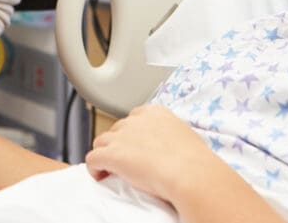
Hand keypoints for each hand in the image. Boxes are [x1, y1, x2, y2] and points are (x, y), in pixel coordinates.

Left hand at [85, 105, 211, 201]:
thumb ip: (171, 135)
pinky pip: (92, 159)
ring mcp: (121, 136)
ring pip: (101, 142)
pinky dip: (94, 168)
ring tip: (111, 170)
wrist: (190, 173)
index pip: (133, 118)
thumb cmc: (195, 160)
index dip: (132, 134)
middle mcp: (135, 121)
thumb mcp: (185, 136)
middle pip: (116, 130)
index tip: (136, 147)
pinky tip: (101, 176)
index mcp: (154, 112)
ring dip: (105, 154)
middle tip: (126, 162)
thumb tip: (171, 147)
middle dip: (118, 144)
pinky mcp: (111, 155)